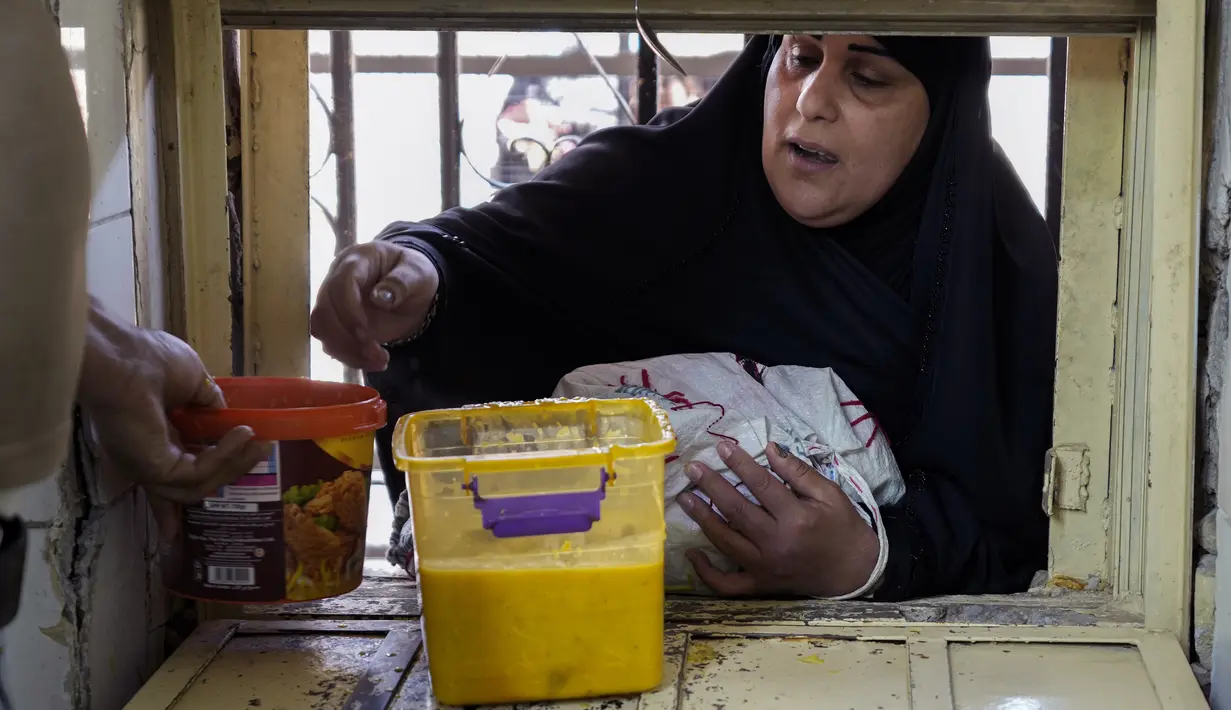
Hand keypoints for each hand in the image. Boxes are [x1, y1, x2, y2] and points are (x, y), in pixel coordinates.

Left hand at [79, 304, 271, 533]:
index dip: (202, 474)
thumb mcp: (192, 379)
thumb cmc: (148, 360)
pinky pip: (199, 472)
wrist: (123, 358)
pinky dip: (226, 456)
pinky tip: (243, 434)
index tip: (234, 470)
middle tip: (261, 454)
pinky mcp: (156, 470)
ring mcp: (148, 466)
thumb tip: (224, 414)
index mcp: (149, 435)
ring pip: (198, 486)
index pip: (174, 468)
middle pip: (189, 485)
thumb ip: (207, 402)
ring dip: (234, 467)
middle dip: (229, 474)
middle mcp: (144, 456)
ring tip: (260, 446)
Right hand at [311, 241, 439, 371]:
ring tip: (379, 361)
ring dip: (347, 351)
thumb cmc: (414, 274)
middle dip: (348, 338)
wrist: (412, 288)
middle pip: (324, 310)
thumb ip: (402, 281)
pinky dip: (350, 357)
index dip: (349, 311)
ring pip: (323, 329)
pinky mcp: (337, 323)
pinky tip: (373, 362)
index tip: (366, 335)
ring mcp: (334, 302)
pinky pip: (332, 342)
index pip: (340, 284)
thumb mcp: (418, 273)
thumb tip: (379, 297)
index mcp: (357, 260)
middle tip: (378, 356)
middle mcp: (337, 279)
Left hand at [677, 440, 878, 597]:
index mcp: (796, 518)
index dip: (739, 464)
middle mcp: (776, 543)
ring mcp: (764, 568)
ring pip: (725, 541)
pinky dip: (706, 572)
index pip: (760, 485)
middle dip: (711, 486)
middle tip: (692, 468)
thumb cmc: (842, 528)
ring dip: (702, 518)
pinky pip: (727, 584)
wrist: (853, 571)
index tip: (722, 447)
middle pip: (736, 510)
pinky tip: (693, 553)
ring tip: (685, 498)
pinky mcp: (760, 585)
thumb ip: (798, 472)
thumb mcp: (829, 494)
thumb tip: (769, 448)